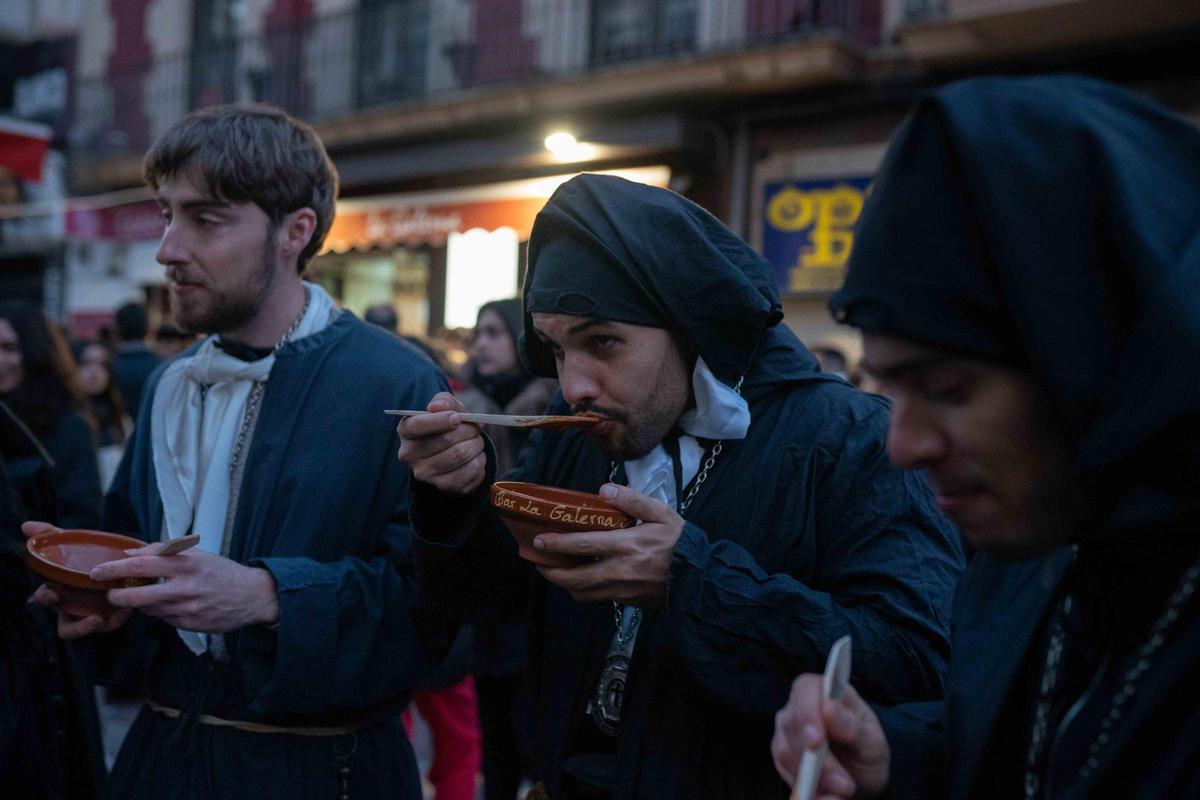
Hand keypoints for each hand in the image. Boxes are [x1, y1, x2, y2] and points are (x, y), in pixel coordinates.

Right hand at [23, 521, 132, 637]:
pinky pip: (113, 623)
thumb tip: (26, 526)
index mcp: (60, 591)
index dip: (45, 598)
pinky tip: (128, 607)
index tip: (53, 592)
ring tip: (119, 611)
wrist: (118, 561)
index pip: (44, 599)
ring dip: (106, 624)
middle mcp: (74, 607)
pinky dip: (120, 617)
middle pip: (68, 629)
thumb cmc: (86, 554)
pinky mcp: (111, 614)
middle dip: (79, 628)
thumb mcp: (71, 542)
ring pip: (94, 629)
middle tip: (94, 618)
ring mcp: (92, 613)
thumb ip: (51, 534)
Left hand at [90, 547, 278, 632]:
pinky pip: (165, 619)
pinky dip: (161, 612)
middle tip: (109, 593)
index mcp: (187, 564)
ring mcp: (188, 609)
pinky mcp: (190, 625)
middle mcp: (186, 587)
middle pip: (139, 595)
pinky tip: (171, 605)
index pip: (142, 565)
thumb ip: (164, 553)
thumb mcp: (197, 555)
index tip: (97, 571)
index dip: (115, 569)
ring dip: (141, 603)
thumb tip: (131, 553)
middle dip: (117, 596)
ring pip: (149, 609)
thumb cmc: (221, 572)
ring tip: (146, 595)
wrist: (252, 596)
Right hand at [396, 391, 486, 495]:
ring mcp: (426, 474)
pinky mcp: (445, 487)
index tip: (457, 418)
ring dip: (476, 444)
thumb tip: (436, 406)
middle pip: (445, 440)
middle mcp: (409, 455)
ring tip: (475, 442)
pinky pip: (472, 470)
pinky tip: (474, 457)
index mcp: (406, 431)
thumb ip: (443, 402)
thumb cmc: (448, 425)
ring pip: (461, 454)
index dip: (439, 421)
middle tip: (475, 427)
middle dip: (468, 430)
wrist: (454, 453)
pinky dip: (480, 460)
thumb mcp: (446, 408)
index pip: (415, 426)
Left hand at [533, 484, 683, 607]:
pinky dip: (581, 590)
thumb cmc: (679, 543)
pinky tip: (580, 579)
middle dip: (549, 571)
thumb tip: (604, 489)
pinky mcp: (625, 601)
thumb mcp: (661, 513)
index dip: (555, 544)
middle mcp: (617, 571)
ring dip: (563, 583)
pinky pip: (595, 599)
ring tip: (553, 570)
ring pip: (580, 592)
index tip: (537, 541)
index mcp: (625, 545)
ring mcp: (620, 590)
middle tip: (537, 561)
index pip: (581, 545)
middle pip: (572, 577)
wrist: (699, 578)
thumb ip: (632, 500)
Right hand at [772, 675, 889, 798]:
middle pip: (792, 725)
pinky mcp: (782, 759)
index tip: (817, 741)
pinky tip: (828, 798)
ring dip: (815, 778)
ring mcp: (786, 733)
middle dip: (818, 759)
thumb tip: (829, 707)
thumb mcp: (872, 741)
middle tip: (844, 785)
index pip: (805, 689)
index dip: (808, 712)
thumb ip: (853, 726)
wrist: (861, 779)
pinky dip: (808, 790)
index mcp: (823, 691)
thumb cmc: (866, 749)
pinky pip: (786, 774)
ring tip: (842, 793)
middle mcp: (797, 708)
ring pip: (785, 753)